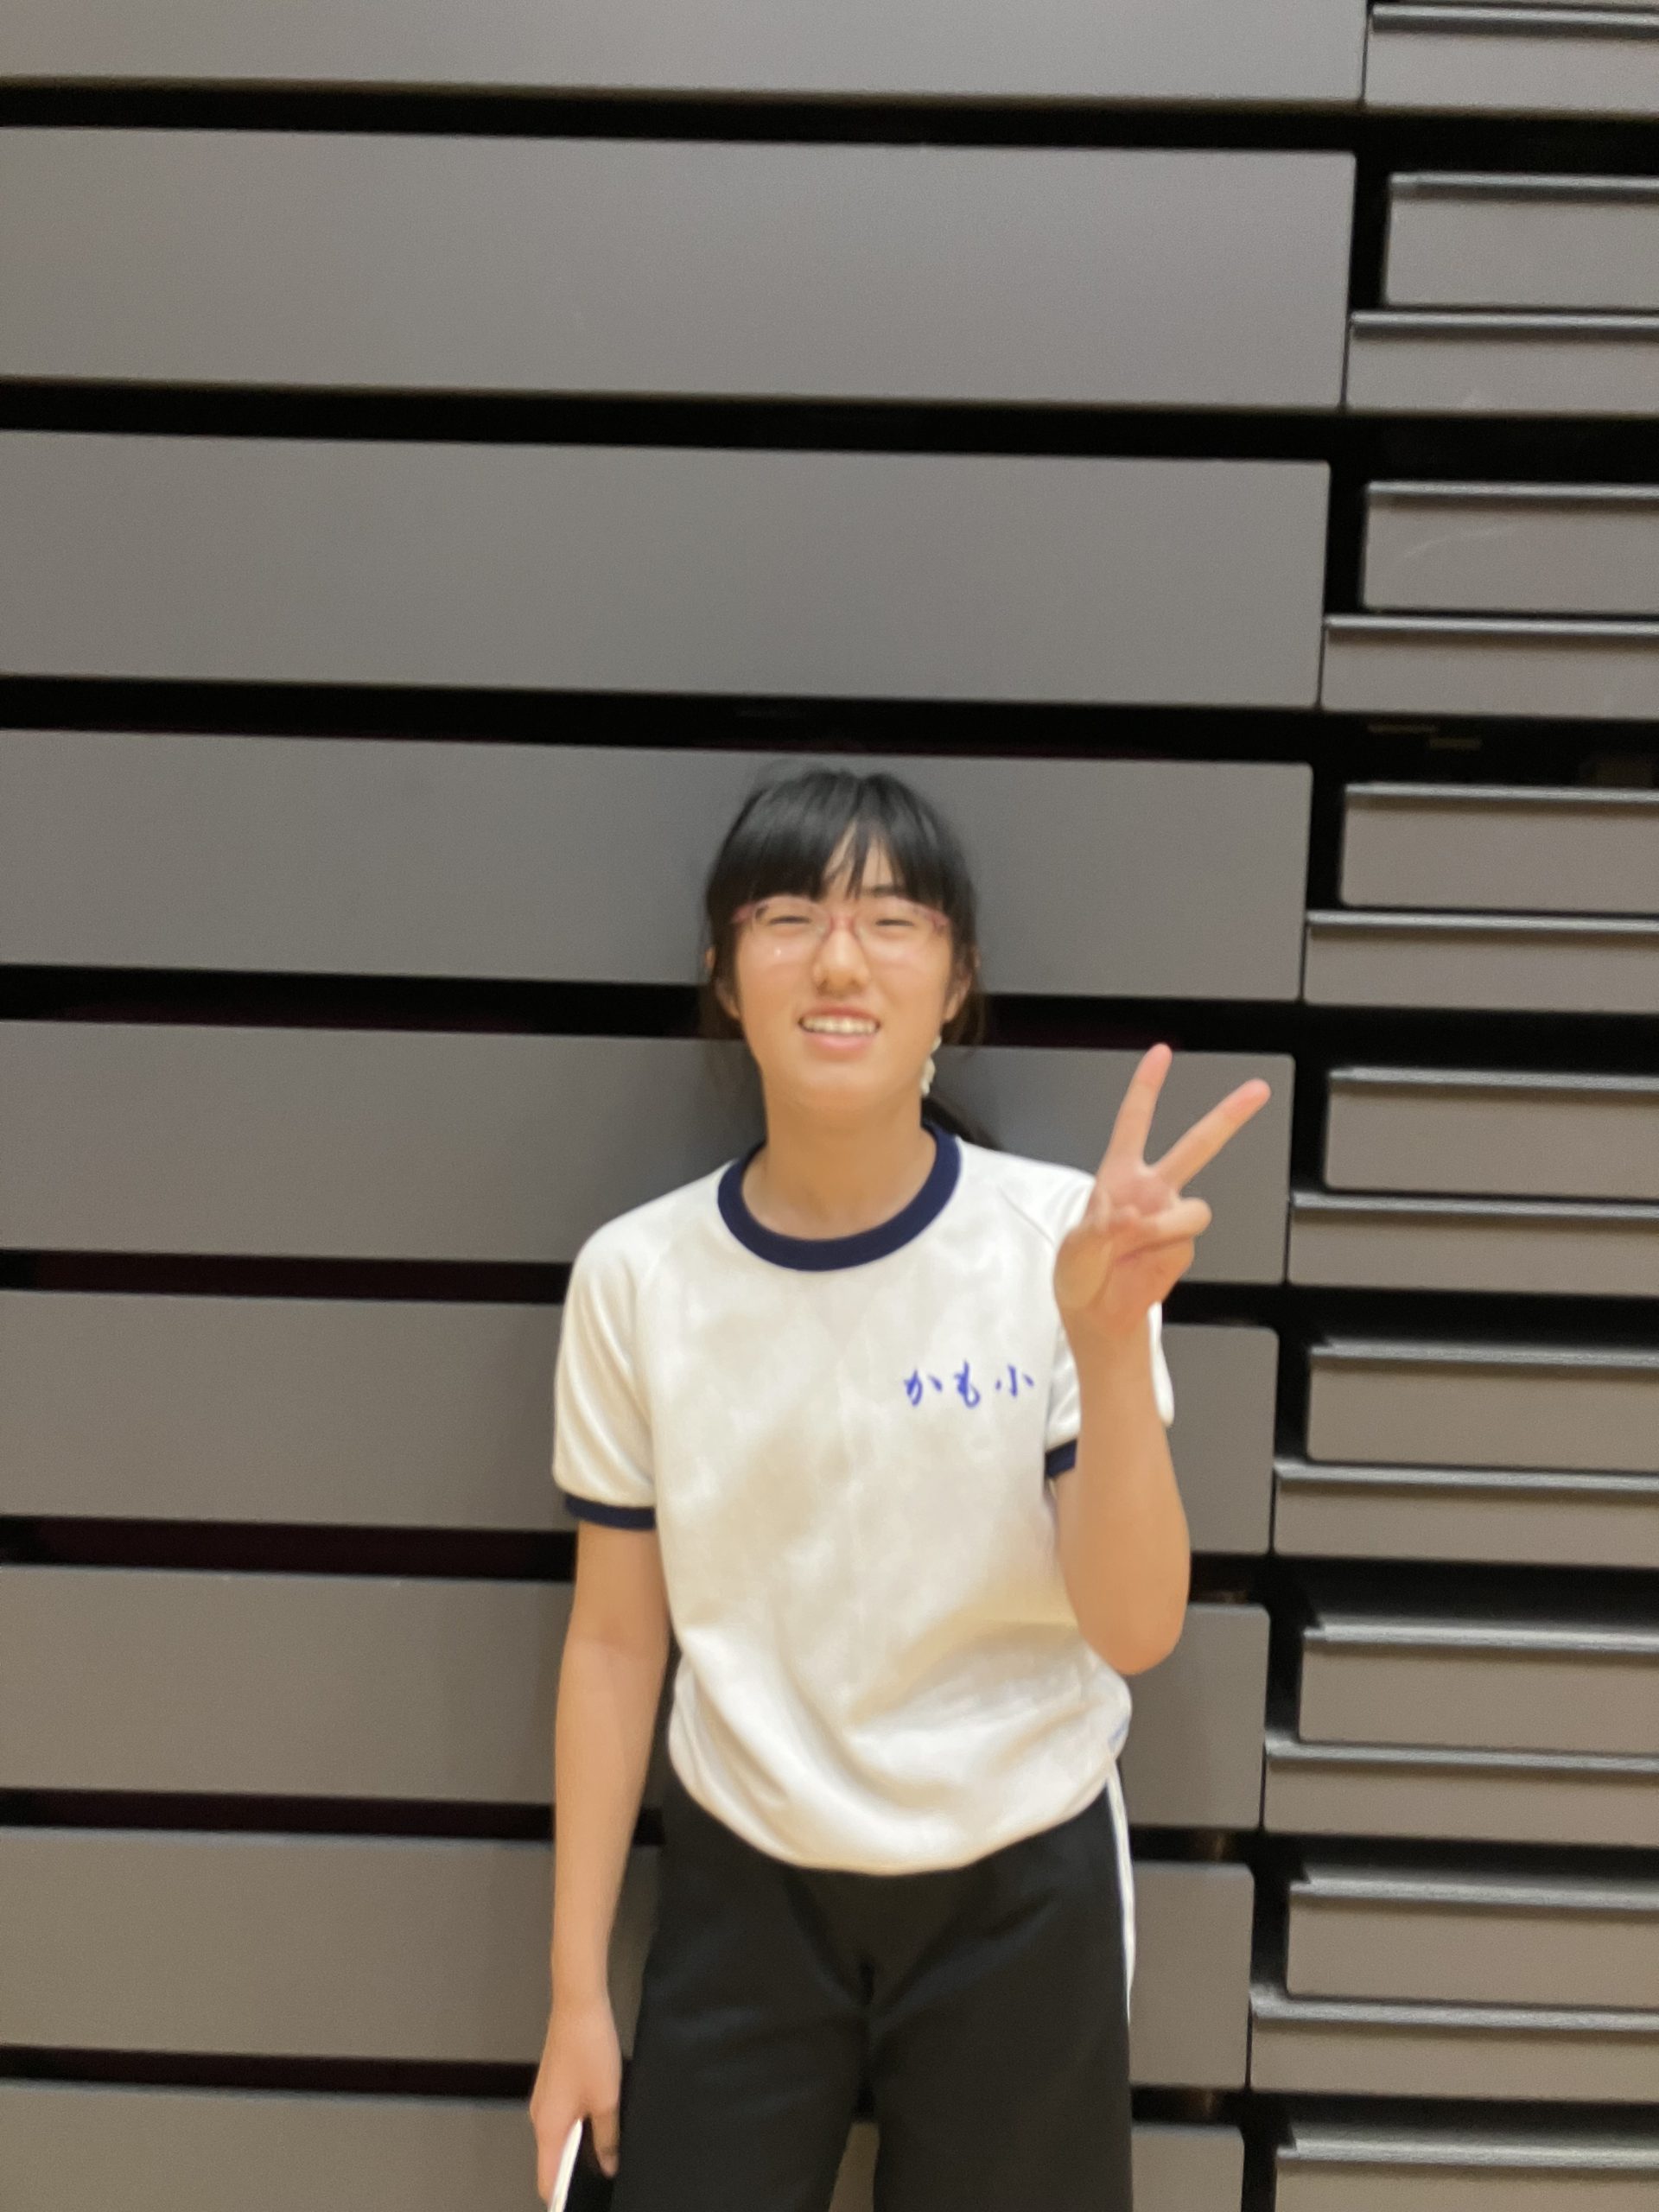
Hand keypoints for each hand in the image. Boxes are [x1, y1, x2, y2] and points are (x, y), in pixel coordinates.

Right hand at [529, 1993, 622, 2195]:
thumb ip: (606, 2139)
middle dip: (573, 2173)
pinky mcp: (551, 2085)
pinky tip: (599, 2122)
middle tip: (602, 2177)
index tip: (584, 2201)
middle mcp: (539, 2118)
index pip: (547, 2180)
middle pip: (551, 2160)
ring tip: (605, 2153)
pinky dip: (576, 2127)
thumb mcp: (606, 2101)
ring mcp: (543, 2100)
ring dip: (577, 2147)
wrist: (578, 2006)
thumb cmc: (591, 2052)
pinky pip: (561, 2118)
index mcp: (548, 2129)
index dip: (562, 2197)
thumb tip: (607, 2167)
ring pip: (558, 2137)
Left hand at [1053, 1044, 1270, 1351]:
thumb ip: (1103, 1229)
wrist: (1096, 1314)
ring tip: (1135, 1244)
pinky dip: (1160, 1254)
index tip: (1163, 1053)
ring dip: (1165, 1226)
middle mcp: (1152, 1189)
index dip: (1147, 1087)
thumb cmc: (1079, 1273)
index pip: (1134, 1121)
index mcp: (1119, 1174)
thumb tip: (1137, 1217)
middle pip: (1197, 1144)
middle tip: (1259, 1089)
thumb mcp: (1075, 1248)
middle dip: (1229, 1115)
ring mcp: (1170, 1218)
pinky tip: (1140, 1265)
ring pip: (1194, 1210)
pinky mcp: (1182, 1247)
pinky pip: (1183, 1243)